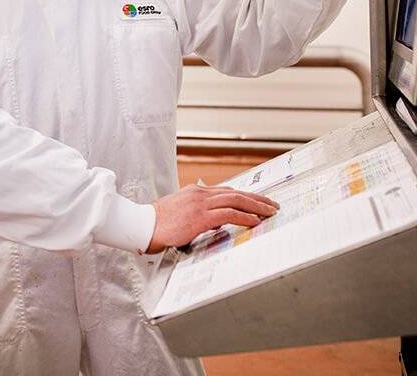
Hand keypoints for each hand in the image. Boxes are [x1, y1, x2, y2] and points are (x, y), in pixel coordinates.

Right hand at [145, 182, 277, 253]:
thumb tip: (218, 222)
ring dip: (256, 206)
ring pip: (235, 200)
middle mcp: (200, 194)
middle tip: (273, 204)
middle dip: (257, 199)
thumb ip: (200, 214)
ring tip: (270, 212)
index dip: (245, 196)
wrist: (143, 225)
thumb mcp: (182, 213)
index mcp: (195, 192)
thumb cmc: (159, 223)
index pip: (227, 191)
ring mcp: (200, 204)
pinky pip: (228, 214)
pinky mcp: (199, 216)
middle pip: (235, 193)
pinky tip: (254, 221)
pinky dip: (243, 217)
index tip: (259, 201)